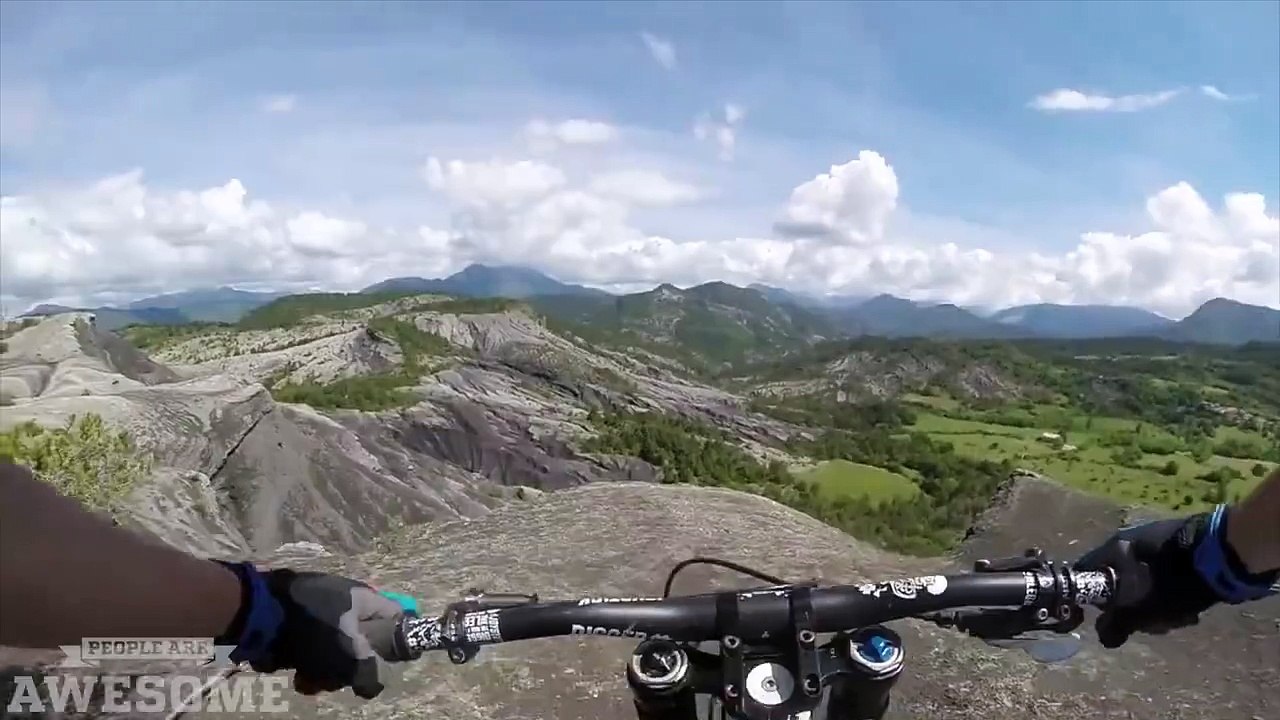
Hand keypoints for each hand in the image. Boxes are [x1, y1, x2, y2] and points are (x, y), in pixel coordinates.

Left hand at [217, 563, 409, 698]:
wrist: (257, 613)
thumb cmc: (311, 629)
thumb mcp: (348, 654)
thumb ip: (370, 672)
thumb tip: (374, 684)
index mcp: (363, 599)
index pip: (396, 615)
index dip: (397, 639)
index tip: (385, 662)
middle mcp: (344, 600)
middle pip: (362, 640)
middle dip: (349, 666)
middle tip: (337, 679)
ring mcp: (317, 608)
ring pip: (333, 648)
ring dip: (323, 671)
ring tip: (308, 681)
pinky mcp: (294, 618)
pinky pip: (309, 646)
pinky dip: (303, 662)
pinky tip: (293, 672)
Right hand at [1077, 506, 1275, 648]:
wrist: (1222, 556)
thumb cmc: (1170, 582)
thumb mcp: (1137, 610)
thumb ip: (1114, 625)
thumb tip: (1105, 637)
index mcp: (1113, 549)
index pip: (1085, 573)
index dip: (1089, 598)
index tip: (1103, 617)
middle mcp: (1130, 542)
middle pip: (1117, 583)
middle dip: (1132, 610)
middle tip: (1151, 624)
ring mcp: (1157, 542)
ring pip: (1143, 584)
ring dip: (1155, 606)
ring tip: (1177, 618)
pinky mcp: (1180, 548)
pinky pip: (1164, 577)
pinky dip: (1171, 595)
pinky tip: (1188, 607)